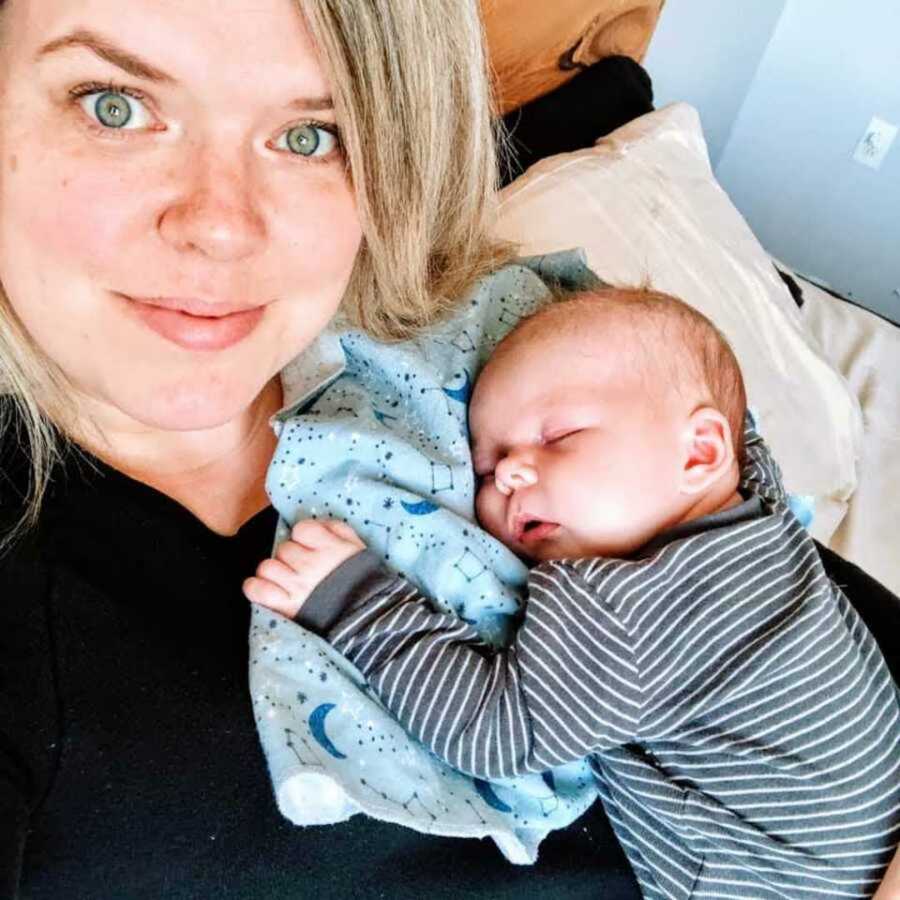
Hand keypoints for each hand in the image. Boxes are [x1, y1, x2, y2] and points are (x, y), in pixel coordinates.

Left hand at [243, 519, 365, 618]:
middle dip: (291, 558)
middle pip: (283, 549)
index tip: (310, 548)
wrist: (366, 621)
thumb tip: (319, 524)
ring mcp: (296, 586)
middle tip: (302, 570)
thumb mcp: (358, 549)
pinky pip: (256, 588)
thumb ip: (338, 530)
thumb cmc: (363, 583)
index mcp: (330, 548)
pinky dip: (257, 588)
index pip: (302, 529)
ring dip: (274, 573)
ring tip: (286, 582)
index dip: (303, 538)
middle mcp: (310, 565)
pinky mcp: (285, 606)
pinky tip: (268, 590)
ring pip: (267, 566)